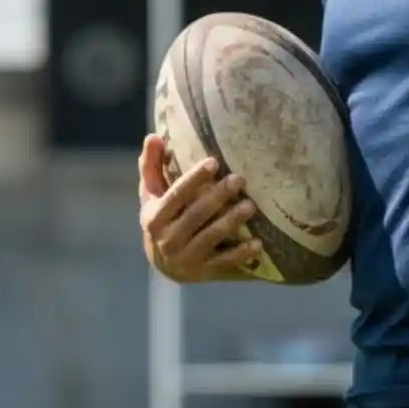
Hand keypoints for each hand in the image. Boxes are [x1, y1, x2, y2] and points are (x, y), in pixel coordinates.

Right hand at [138, 135, 264, 281]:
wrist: (162, 264)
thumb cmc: (161, 219)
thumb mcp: (150, 194)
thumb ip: (151, 166)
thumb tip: (153, 136)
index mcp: (155, 217)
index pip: (176, 195)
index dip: (194, 178)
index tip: (214, 162)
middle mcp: (168, 239)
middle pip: (196, 214)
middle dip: (218, 196)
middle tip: (239, 179)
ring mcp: (187, 257)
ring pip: (211, 237)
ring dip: (231, 221)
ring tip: (250, 205)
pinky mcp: (203, 271)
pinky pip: (224, 261)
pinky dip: (241, 254)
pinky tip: (258, 243)